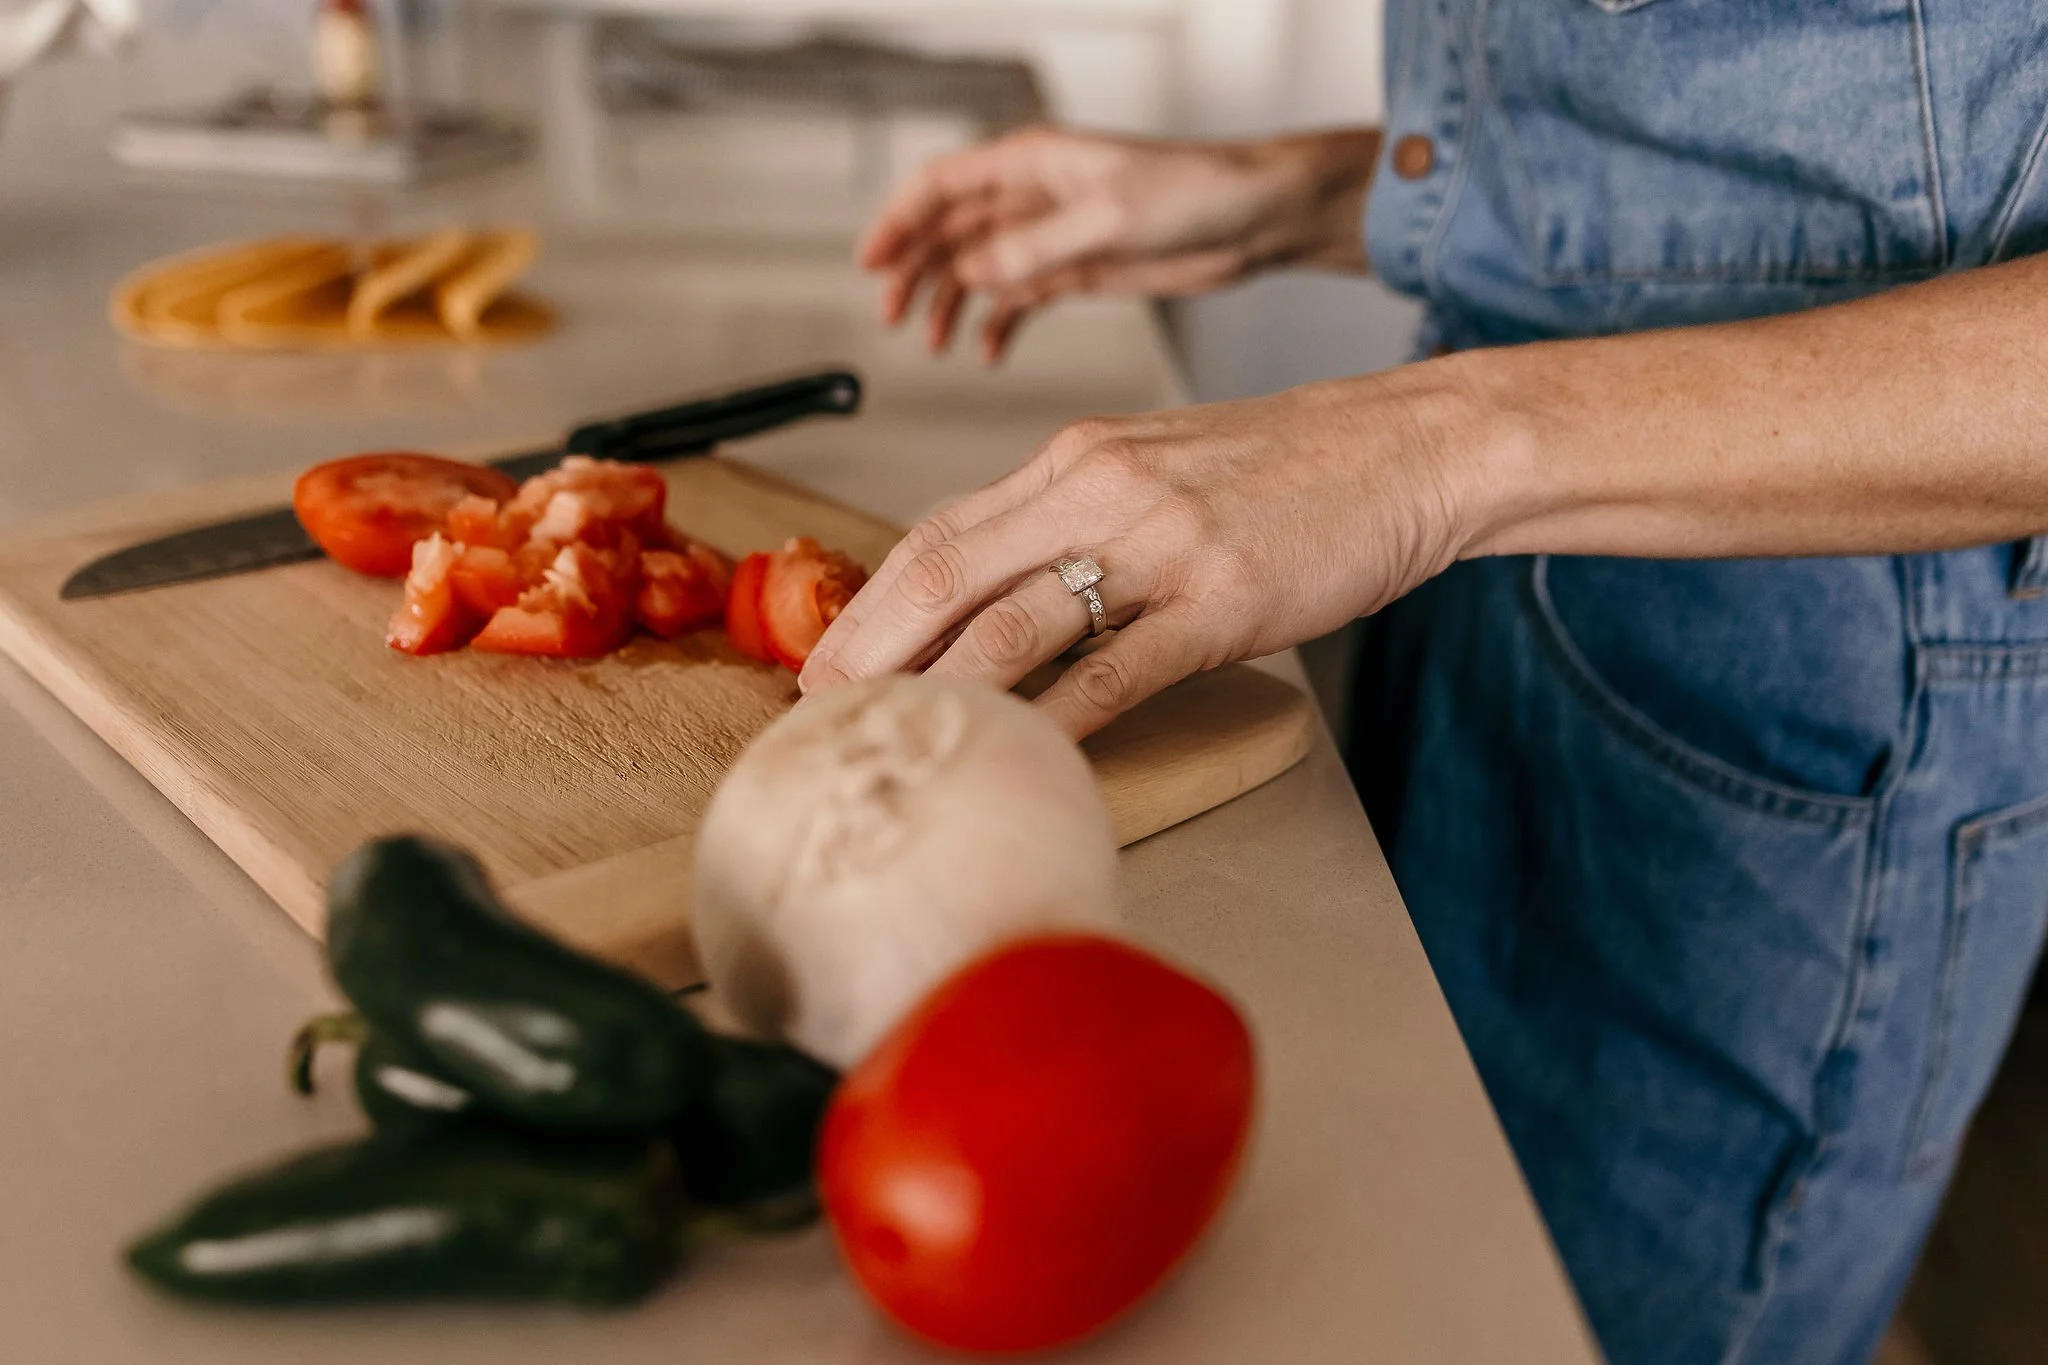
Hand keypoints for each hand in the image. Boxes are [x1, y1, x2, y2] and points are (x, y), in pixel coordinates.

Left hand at [798, 364, 1501, 736]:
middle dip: (870, 650)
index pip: (939, 532)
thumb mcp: (1158, 467)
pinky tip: (1020, 753)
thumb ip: (1075, 518)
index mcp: (1076, 458)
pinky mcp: (1221, 599)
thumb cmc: (1289, 468)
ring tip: (895, 742)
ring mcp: (1160, 542)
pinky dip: (1058, 718)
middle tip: (821, 714)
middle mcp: (1100, 488)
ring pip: (1014, 620)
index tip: (824, 663)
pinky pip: (1117, 669)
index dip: (870, 604)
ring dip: (941, 689)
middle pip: (945, 571)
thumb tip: (1000, 590)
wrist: (1408, 450)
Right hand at [861, 125, 1378, 363]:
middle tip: (892, 317)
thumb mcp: (1107, 220)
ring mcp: (1052, 233)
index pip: (941, 186)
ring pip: (979, 268)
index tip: (870, 264)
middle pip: (950, 230)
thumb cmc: (1195, 192)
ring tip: (934, 345)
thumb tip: (971, 274)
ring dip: (951, 304)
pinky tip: (987, 354)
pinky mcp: (1076, 268)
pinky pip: (1019, 298)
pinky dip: (997, 325)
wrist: (1255, 219)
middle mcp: (1033, 195)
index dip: (899, 222)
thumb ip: (1033, 249)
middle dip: (915, 271)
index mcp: (1032, 161)